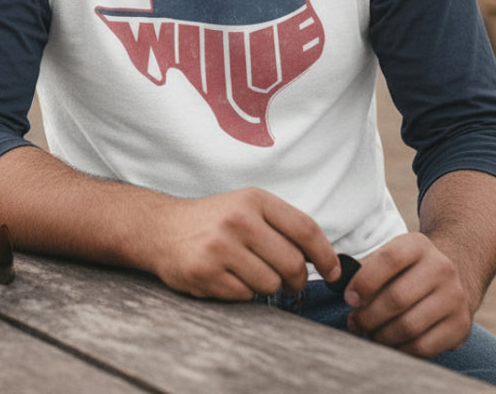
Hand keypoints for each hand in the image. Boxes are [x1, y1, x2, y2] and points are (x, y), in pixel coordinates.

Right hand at [146, 188, 339, 300]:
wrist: (161, 228)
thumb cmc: (213, 220)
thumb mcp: (246, 208)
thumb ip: (282, 226)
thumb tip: (324, 260)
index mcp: (254, 199)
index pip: (305, 228)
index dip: (325, 255)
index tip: (334, 272)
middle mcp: (238, 219)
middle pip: (292, 263)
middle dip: (296, 280)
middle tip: (289, 282)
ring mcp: (220, 246)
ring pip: (270, 284)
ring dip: (266, 286)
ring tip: (248, 272)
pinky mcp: (205, 272)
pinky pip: (244, 296)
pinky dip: (242, 293)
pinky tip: (226, 277)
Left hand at [343, 232, 471, 357]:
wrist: (454, 278)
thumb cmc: (408, 270)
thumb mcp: (391, 256)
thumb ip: (364, 269)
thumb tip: (336, 283)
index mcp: (418, 245)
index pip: (389, 259)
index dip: (365, 281)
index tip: (349, 298)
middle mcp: (441, 268)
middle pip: (397, 298)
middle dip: (368, 315)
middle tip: (355, 322)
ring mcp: (455, 298)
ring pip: (409, 326)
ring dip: (381, 335)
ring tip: (370, 333)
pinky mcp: (461, 327)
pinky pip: (423, 347)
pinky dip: (400, 350)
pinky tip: (390, 344)